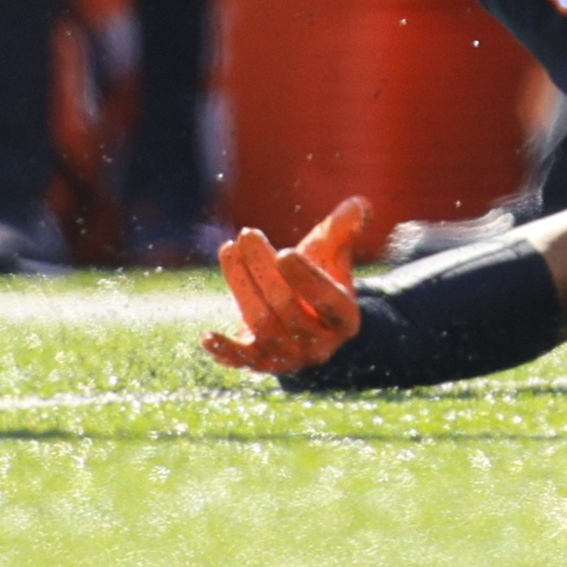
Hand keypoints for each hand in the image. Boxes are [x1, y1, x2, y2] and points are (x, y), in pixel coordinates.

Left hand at [205, 196, 369, 375]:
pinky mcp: (261, 363)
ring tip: (229, 249)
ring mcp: (289, 357)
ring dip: (241, 286)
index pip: (327, 300)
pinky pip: (242, 361)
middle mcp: (319, 344)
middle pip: (287, 308)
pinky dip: (224, 352)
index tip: (285, 252)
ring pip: (262, 325)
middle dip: (262, 269)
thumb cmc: (319, 278)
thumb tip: (359, 204)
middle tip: (246, 234)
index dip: (306, 278)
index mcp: (344, 318)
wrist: (308, 321)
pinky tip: (207, 338)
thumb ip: (344, 229)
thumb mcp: (333, 254)